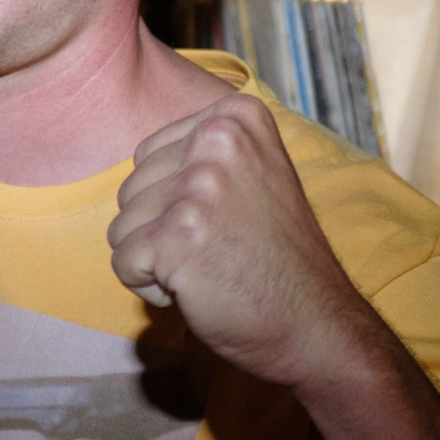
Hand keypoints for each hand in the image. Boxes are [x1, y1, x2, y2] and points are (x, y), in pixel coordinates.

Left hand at [106, 94, 372, 391]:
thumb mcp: (251, 176)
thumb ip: (200, 156)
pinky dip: (149, 288)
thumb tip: (138, 165)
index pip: (149, 155)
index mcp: (234, 116)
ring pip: (122, 226)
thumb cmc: (276, 257)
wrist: (316, 322)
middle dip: (160, 230)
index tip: (224, 220)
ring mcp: (197, 187)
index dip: (173, 200)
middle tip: (220, 249)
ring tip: (210, 267)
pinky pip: (123, 263)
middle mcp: (216, 139)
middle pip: (131, 189)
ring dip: (155, 260)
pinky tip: (198, 289)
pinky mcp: (176, 235)